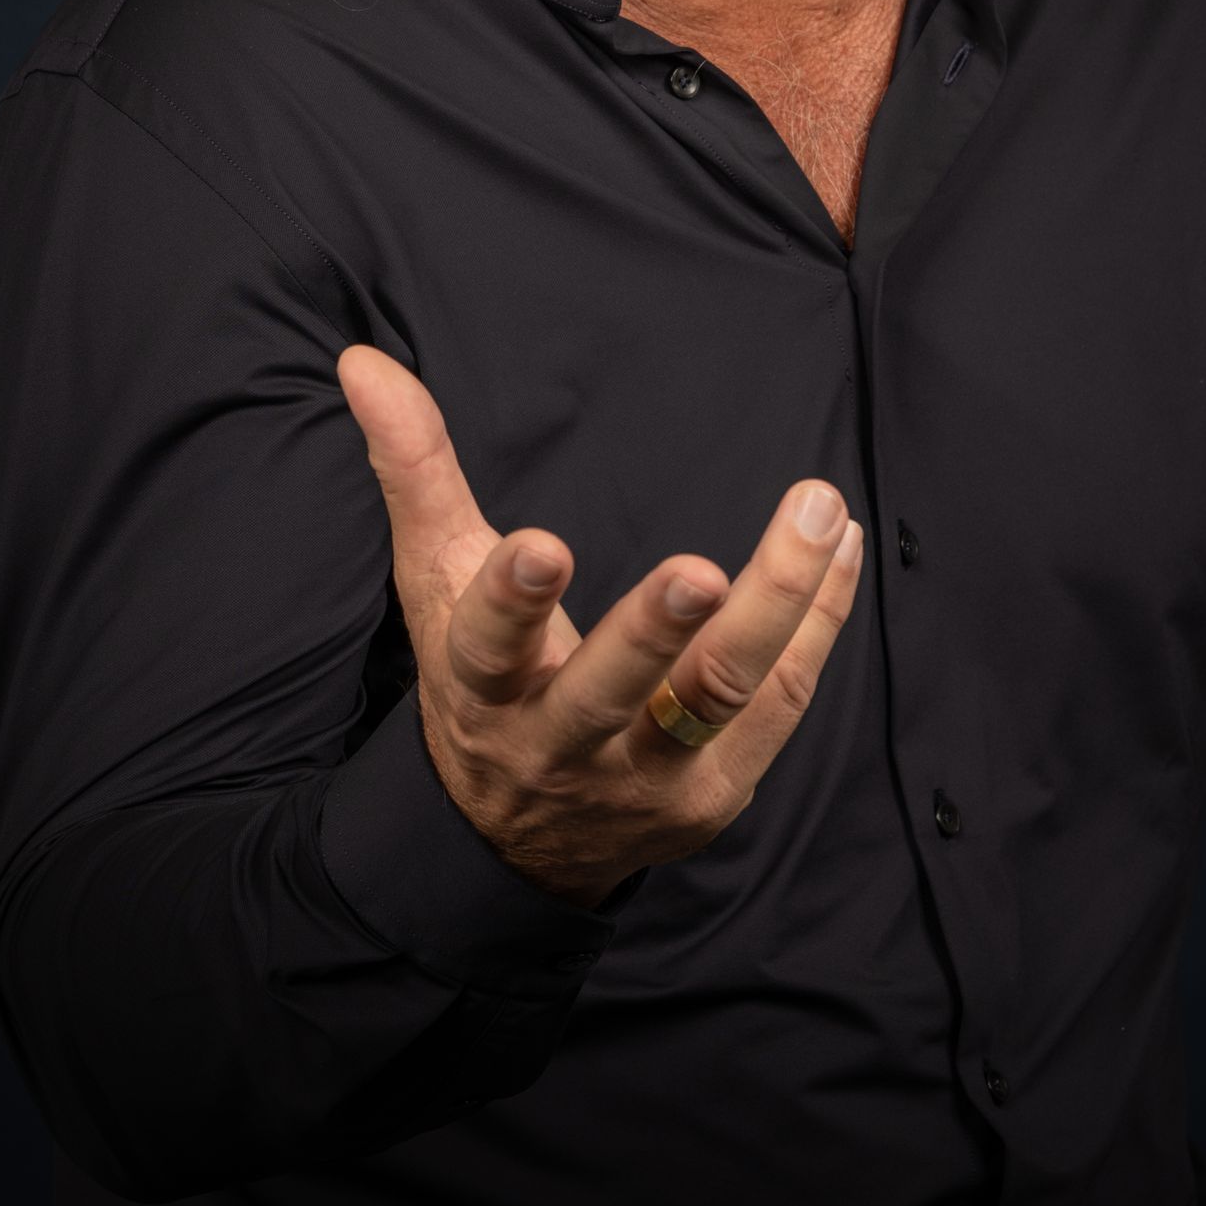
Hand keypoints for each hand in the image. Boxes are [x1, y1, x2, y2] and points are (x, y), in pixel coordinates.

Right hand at [336, 344, 864, 909]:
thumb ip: (413, 471)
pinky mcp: (713, 796)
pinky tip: (842, 547)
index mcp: (482, 689)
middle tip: (702, 570)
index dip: (512, 599)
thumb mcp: (437, 581)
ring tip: (819, 516)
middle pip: (609, 692)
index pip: (486, 647)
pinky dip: (817, 621)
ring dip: (775, 608)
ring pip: (717, 700)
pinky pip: (779, 704)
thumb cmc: (481, 680)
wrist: (516, 842)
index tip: (542, 544)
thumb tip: (363, 362)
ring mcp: (643, 779)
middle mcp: (559, 744)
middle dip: (655, 633)